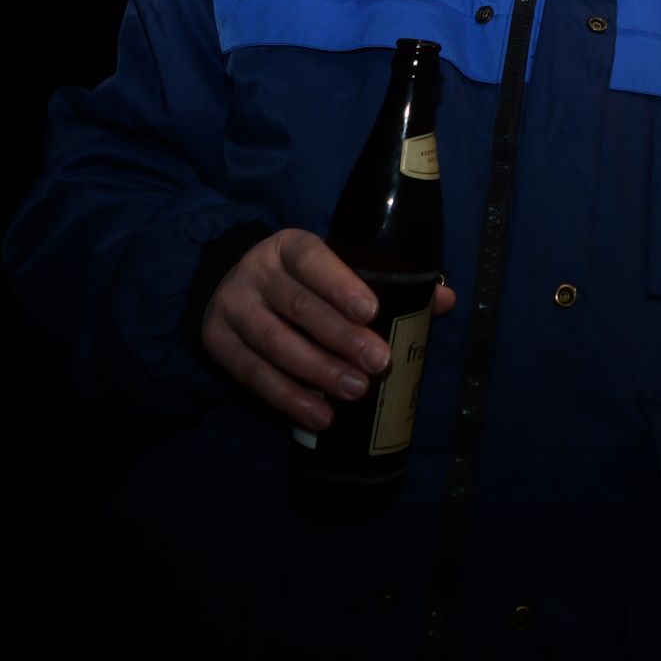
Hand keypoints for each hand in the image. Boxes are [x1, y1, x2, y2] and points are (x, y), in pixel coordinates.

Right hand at [200, 228, 454, 430]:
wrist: (231, 285)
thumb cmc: (304, 280)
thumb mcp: (337, 268)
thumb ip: (389, 282)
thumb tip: (444, 300)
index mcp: (289, 246)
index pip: (313, 260)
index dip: (340, 285)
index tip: (372, 311)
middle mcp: (255, 271)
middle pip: (298, 306)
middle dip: (340, 338)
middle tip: (378, 364)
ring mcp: (232, 306)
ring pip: (273, 342)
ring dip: (316, 372)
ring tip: (354, 393)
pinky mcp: (216, 342)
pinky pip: (251, 374)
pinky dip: (286, 397)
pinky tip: (318, 415)